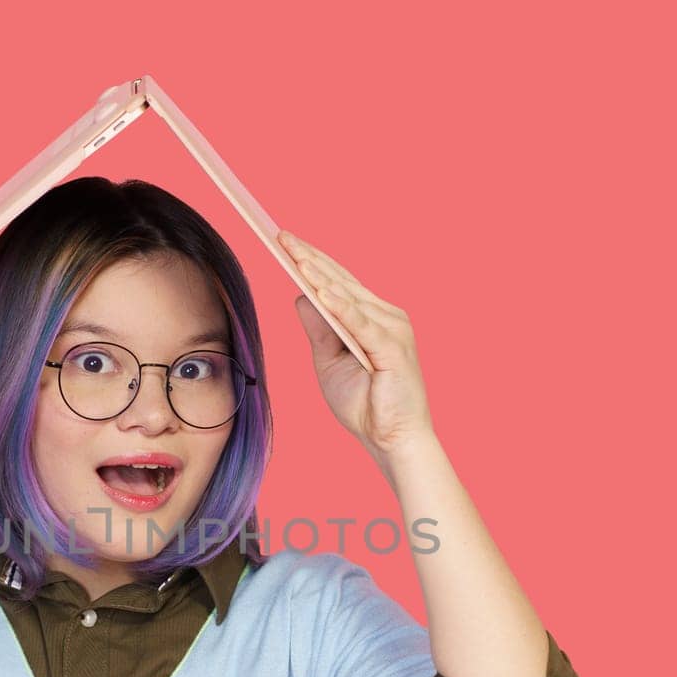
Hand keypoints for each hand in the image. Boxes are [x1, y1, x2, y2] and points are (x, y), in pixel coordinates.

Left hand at [277, 230, 433, 463]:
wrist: (391, 440)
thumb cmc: (365, 404)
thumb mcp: (329, 362)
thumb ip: (319, 330)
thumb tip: (301, 296)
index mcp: (372, 317)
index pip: (338, 282)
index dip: (312, 260)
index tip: (284, 240)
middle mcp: (386, 316)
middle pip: (342, 281)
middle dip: (311, 259)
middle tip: (282, 237)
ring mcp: (393, 330)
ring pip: (350, 298)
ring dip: (322, 277)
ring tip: (296, 257)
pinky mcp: (394, 349)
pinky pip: (362, 324)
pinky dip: (342, 307)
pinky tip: (321, 292)